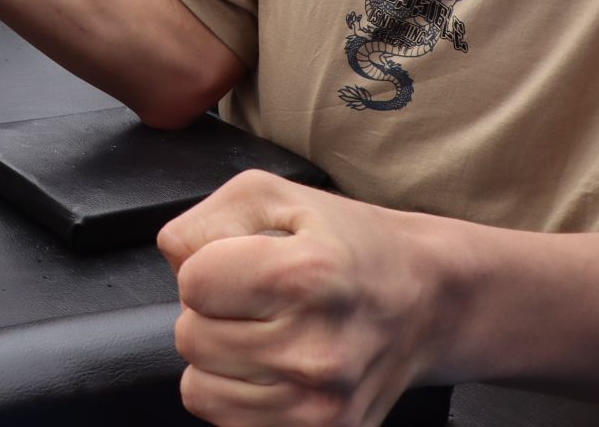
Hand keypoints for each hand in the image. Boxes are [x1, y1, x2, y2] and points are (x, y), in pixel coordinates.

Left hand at [158, 171, 440, 426]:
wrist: (424, 300)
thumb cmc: (345, 243)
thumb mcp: (273, 195)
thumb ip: (205, 220)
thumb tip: (174, 261)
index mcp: (305, 275)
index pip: (192, 283)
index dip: (206, 268)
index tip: (240, 263)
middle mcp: (314, 347)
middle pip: (190, 338)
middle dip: (210, 314)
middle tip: (257, 301)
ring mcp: (319, 403)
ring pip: (199, 388)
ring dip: (220, 359)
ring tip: (266, 333)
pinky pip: (226, 421)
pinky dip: (236, 394)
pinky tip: (273, 367)